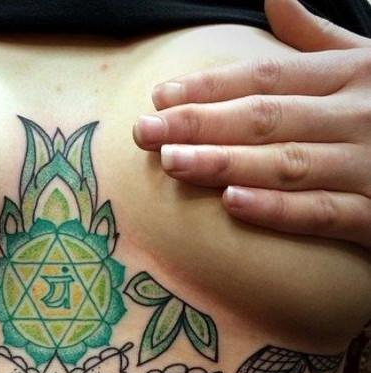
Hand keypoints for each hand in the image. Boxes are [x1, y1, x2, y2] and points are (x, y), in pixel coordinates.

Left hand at [133, 0, 370, 250]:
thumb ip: (321, 38)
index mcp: (350, 75)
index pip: (267, 76)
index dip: (211, 86)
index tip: (160, 98)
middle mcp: (356, 114)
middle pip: (265, 117)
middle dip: (200, 124)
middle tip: (144, 134)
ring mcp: (369, 164)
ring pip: (286, 163)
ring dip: (226, 163)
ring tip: (172, 165)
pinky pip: (322, 214)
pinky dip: (277, 210)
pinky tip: (232, 205)